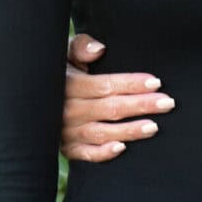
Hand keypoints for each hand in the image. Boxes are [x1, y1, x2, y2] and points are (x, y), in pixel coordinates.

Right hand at [61, 34, 174, 161]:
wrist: (33, 95)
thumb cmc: (60, 68)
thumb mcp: (65, 52)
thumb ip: (81, 47)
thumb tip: (99, 49)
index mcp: (69, 85)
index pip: (105, 85)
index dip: (131, 84)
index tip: (156, 82)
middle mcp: (66, 110)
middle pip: (109, 109)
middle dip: (141, 106)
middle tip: (168, 103)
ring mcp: (65, 131)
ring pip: (101, 133)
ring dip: (129, 131)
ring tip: (154, 127)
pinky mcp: (65, 147)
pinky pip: (83, 154)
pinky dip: (101, 154)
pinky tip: (121, 148)